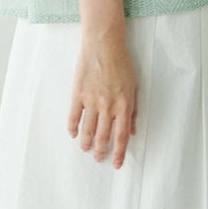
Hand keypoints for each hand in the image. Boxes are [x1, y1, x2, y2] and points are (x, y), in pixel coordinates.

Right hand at [66, 30, 137, 169]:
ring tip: (85, 149)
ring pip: (87, 130)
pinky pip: (74, 116)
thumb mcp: (134, 86)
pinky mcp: (78, 94)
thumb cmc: (122, 63)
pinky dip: (73, 128)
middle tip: (98, 157)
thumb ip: (134, 110)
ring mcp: (91, 101)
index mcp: (123, 105)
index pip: (121, 137)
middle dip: (100, 151)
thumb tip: (132, 131)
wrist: (104, 44)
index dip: (118, 153)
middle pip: (102, 137)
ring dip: (86, 143)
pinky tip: (73, 133)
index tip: (116, 164)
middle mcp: (108, 107)